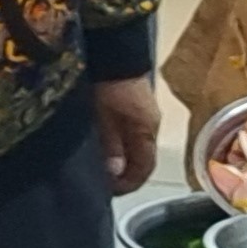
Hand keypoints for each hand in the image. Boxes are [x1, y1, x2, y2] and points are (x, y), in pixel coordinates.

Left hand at [96, 76, 161, 196]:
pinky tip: (100, 151)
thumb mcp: (105, 116)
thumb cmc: (110, 84)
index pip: (144, 167)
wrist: (115, 53)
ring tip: (97, 172)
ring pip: (134, 150)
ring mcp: (142, 119)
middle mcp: (149, 126)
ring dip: (118, 163)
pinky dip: (117, 149)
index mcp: (146, 130)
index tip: (110, 193)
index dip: (129, 184)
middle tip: (100, 186)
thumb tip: (115, 173)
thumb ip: (110, 143)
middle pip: (140, 160)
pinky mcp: (133, 112)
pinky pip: (128, 138)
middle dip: (122, 176)